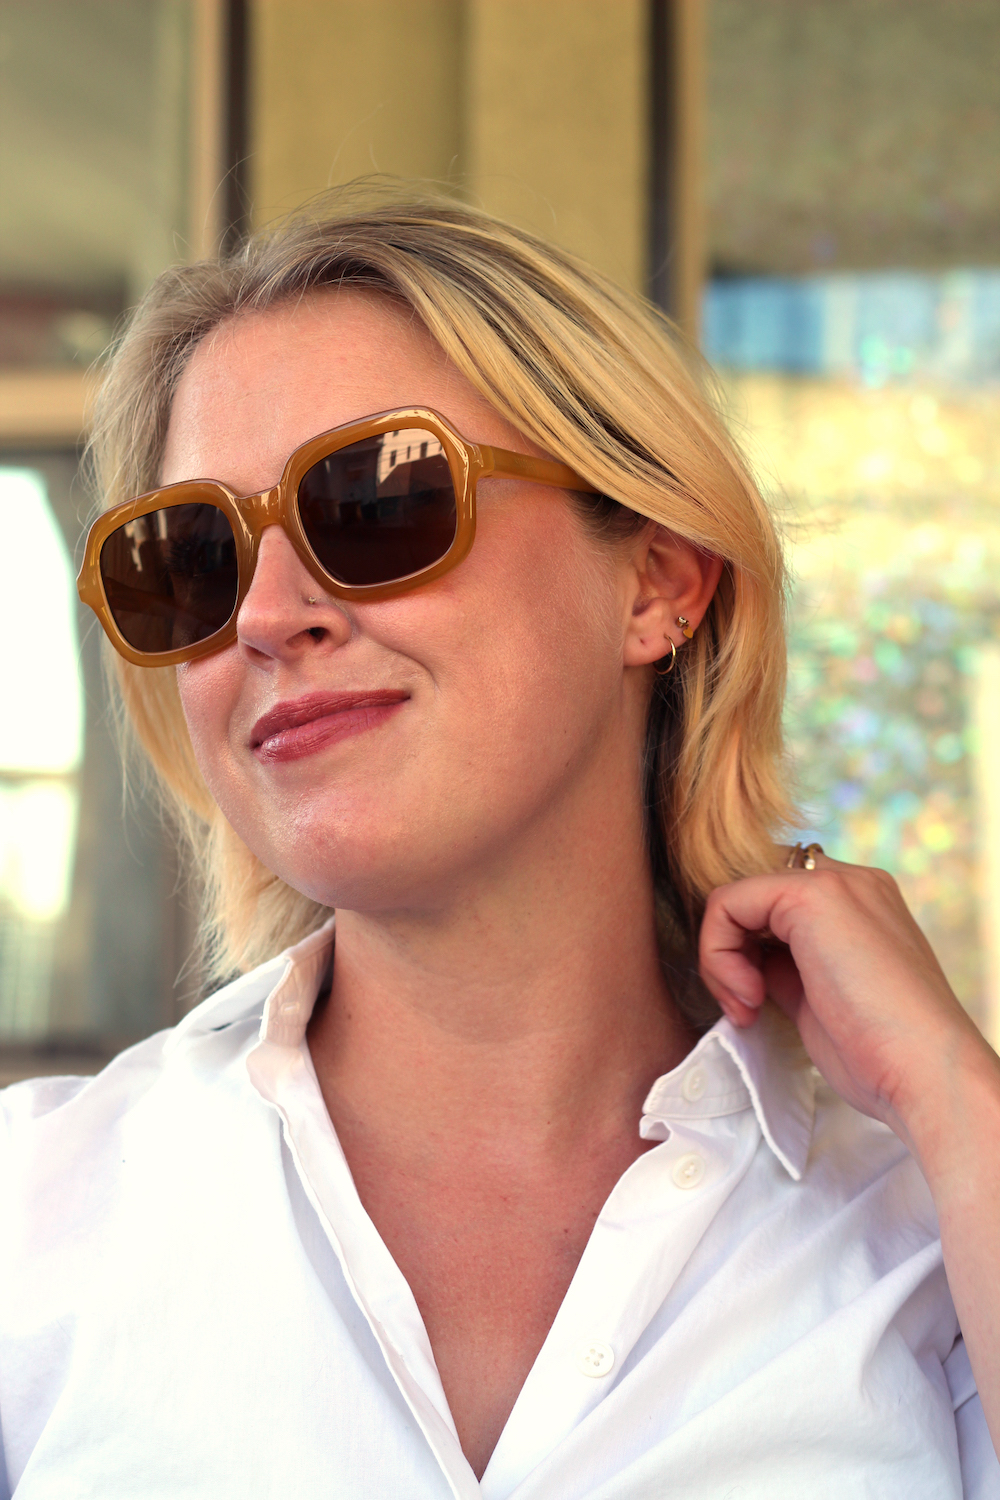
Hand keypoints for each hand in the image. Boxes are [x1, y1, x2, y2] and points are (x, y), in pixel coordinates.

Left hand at [698, 852, 988, 1154]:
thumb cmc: (879, 1054)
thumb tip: (746, 962)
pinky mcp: (812, 895)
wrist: (922, 1073)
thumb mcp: (820, 996)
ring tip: (747, 1006)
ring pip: (735, 897)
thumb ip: (787, 966)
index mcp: (860, 904)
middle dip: (730, 952)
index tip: (754, 1004)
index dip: (749, 950)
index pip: (774, 902)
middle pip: (752, 896)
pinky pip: (727, 902)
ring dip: (721, 958)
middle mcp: (850, 882)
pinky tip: (751, 996)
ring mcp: (834, 882)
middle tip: (745, 1007)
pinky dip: (718, 952)